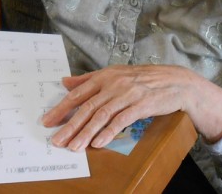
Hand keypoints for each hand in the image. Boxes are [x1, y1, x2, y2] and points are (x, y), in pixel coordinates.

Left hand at [42, 64, 194, 151]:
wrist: (174, 81)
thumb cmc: (142, 78)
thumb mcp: (114, 74)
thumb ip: (88, 79)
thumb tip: (65, 81)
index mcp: (105, 75)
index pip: (78, 93)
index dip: (62, 108)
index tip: (48, 121)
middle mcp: (113, 83)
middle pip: (87, 106)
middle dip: (70, 125)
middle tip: (57, 140)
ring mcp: (127, 94)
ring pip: (101, 115)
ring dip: (86, 132)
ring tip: (74, 147)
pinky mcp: (140, 105)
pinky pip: (121, 120)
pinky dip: (108, 132)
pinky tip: (98, 143)